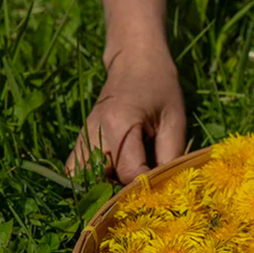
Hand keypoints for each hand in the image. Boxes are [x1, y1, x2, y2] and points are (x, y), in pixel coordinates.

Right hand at [66, 45, 184, 183]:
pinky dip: (95, 180)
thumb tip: (168, 190)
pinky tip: (115, 176)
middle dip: (125, 191)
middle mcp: (94, 132)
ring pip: (85, 181)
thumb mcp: (175, 120)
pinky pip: (79, 172)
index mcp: (119, 124)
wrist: (134, 61)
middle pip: (103, 182)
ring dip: (107, 188)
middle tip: (146, 188)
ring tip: (129, 181)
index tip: (164, 188)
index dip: (148, 187)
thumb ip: (171, 156)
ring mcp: (82, 137)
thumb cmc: (160, 88)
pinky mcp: (80, 140)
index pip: (130, 173)